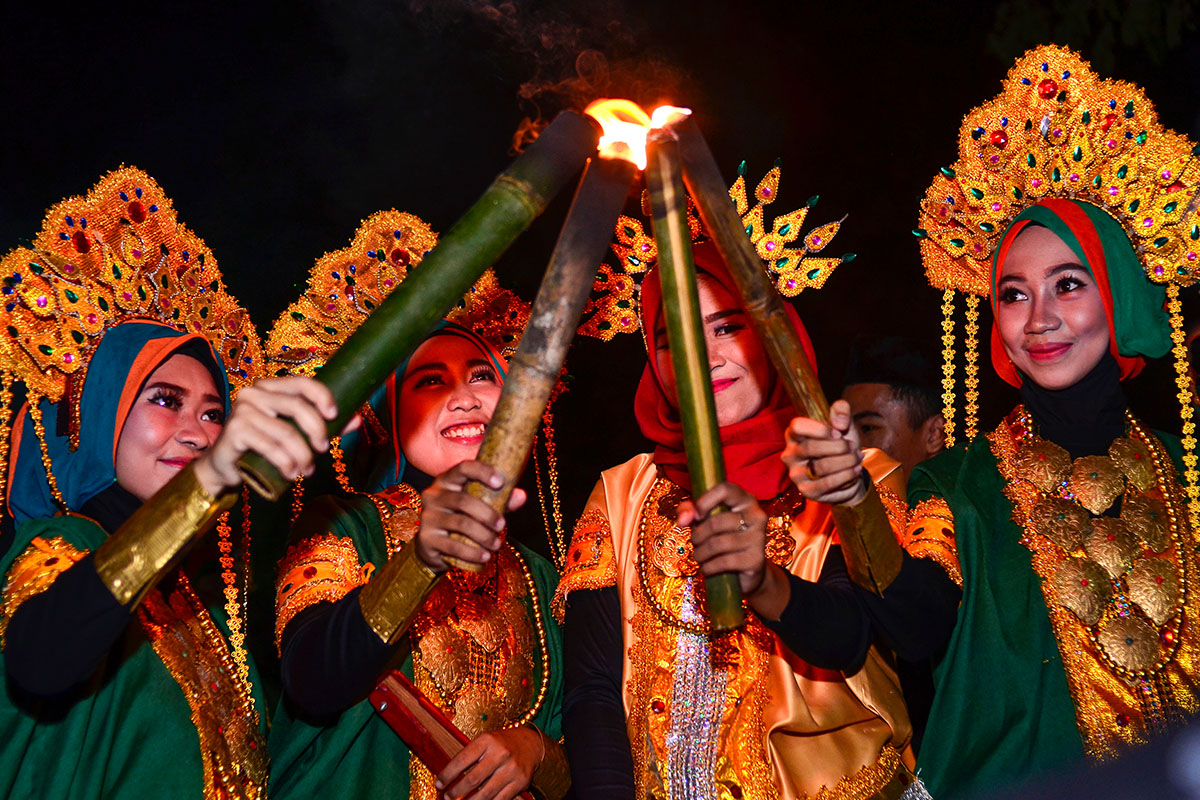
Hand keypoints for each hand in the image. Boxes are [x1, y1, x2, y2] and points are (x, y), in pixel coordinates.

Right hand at [193, 376, 348, 496]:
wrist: (224, 466)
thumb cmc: (263, 447)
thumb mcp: (295, 433)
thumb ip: (323, 425)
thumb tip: (357, 419)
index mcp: (269, 387)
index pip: (301, 383)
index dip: (322, 396)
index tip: (336, 415)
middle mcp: (253, 393)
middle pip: (296, 406)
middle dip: (317, 430)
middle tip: (324, 449)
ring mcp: (241, 410)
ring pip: (285, 431)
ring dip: (302, 454)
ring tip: (307, 469)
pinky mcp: (234, 431)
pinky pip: (269, 446)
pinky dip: (285, 462)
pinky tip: (291, 473)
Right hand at [416, 461, 526, 573]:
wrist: (432, 546)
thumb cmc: (461, 519)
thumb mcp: (480, 506)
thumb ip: (500, 500)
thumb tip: (521, 496)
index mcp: (447, 481)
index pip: (463, 468)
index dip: (482, 472)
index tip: (500, 482)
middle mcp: (434, 495)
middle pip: (464, 500)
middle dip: (488, 514)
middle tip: (502, 525)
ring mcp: (428, 517)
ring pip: (461, 524)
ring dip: (484, 536)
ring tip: (497, 545)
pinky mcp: (426, 538)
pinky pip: (453, 546)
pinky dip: (473, 553)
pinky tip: (485, 557)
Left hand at [436, 726, 542, 799]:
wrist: (530, 744)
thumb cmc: (501, 744)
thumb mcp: (485, 741)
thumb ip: (470, 756)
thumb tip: (448, 778)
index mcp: (487, 740)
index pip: (462, 760)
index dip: (447, 775)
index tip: (439, 784)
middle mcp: (500, 753)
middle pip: (473, 780)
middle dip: (456, 792)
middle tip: (447, 797)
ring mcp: (512, 769)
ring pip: (485, 794)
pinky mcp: (520, 782)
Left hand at [678, 481, 768, 595]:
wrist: (748, 569)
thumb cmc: (723, 537)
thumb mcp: (706, 519)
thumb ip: (690, 510)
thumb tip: (683, 519)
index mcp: (745, 499)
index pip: (724, 489)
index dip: (704, 501)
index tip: (696, 516)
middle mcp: (756, 515)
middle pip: (716, 522)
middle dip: (698, 535)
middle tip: (695, 542)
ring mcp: (759, 537)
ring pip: (718, 543)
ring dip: (700, 553)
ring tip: (699, 556)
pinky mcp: (756, 559)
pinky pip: (724, 562)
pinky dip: (708, 567)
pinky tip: (707, 568)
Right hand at [783, 399, 866, 505]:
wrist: (849, 474)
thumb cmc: (841, 446)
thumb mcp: (844, 425)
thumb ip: (841, 412)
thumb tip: (839, 423)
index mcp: (794, 435)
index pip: (797, 426)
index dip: (820, 429)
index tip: (839, 432)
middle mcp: (789, 455)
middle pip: (811, 447)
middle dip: (839, 446)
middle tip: (853, 446)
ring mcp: (796, 474)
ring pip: (822, 466)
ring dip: (846, 461)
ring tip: (857, 458)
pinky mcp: (806, 491)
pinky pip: (827, 483)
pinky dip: (846, 475)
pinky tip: (855, 470)